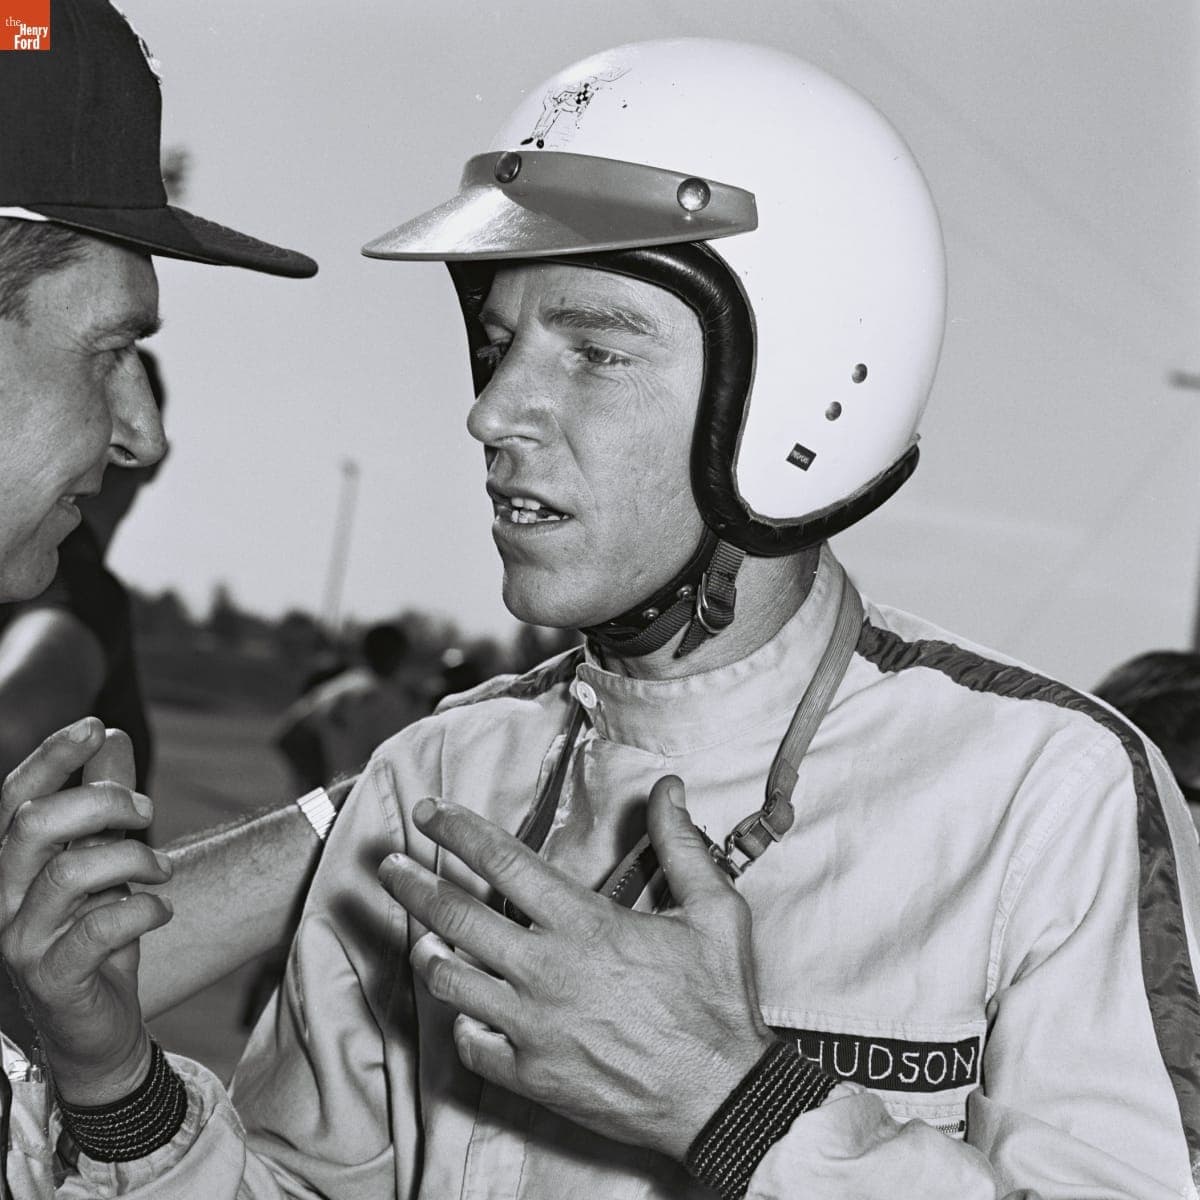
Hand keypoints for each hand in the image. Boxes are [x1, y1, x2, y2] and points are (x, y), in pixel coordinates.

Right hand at [0, 718, 171, 1103]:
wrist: (99, 1027)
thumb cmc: (97, 935)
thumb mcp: (105, 858)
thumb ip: (104, 801)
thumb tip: (111, 735)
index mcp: (10, 865)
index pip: (14, 799)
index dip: (50, 756)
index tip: (96, 724)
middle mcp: (1, 899)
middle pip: (34, 826)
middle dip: (100, 802)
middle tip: (147, 809)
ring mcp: (20, 941)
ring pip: (69, 874)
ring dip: (132, 858)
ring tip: (162, 868)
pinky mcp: (51, 978)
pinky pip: (98, 929)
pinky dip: (142, 909)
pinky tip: (161, 909)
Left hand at [377, 775, 774, 1160]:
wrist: (721, 1098)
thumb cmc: (717, 1004)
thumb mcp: (715, 912)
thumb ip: (681, 845)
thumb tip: (668, 789)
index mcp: (585, 924)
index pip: (503, 862)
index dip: (457, 831)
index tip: (428, 812)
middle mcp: (547, 970)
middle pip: (456, 917)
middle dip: (412, 884)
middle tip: (389, 865)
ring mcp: (532, 1026)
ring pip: (450, 981)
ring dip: (427, 952)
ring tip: (419, 938)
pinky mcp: (530, 1075)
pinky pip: (470, 1043)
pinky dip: (461, 1022)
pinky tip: (466, 1009)